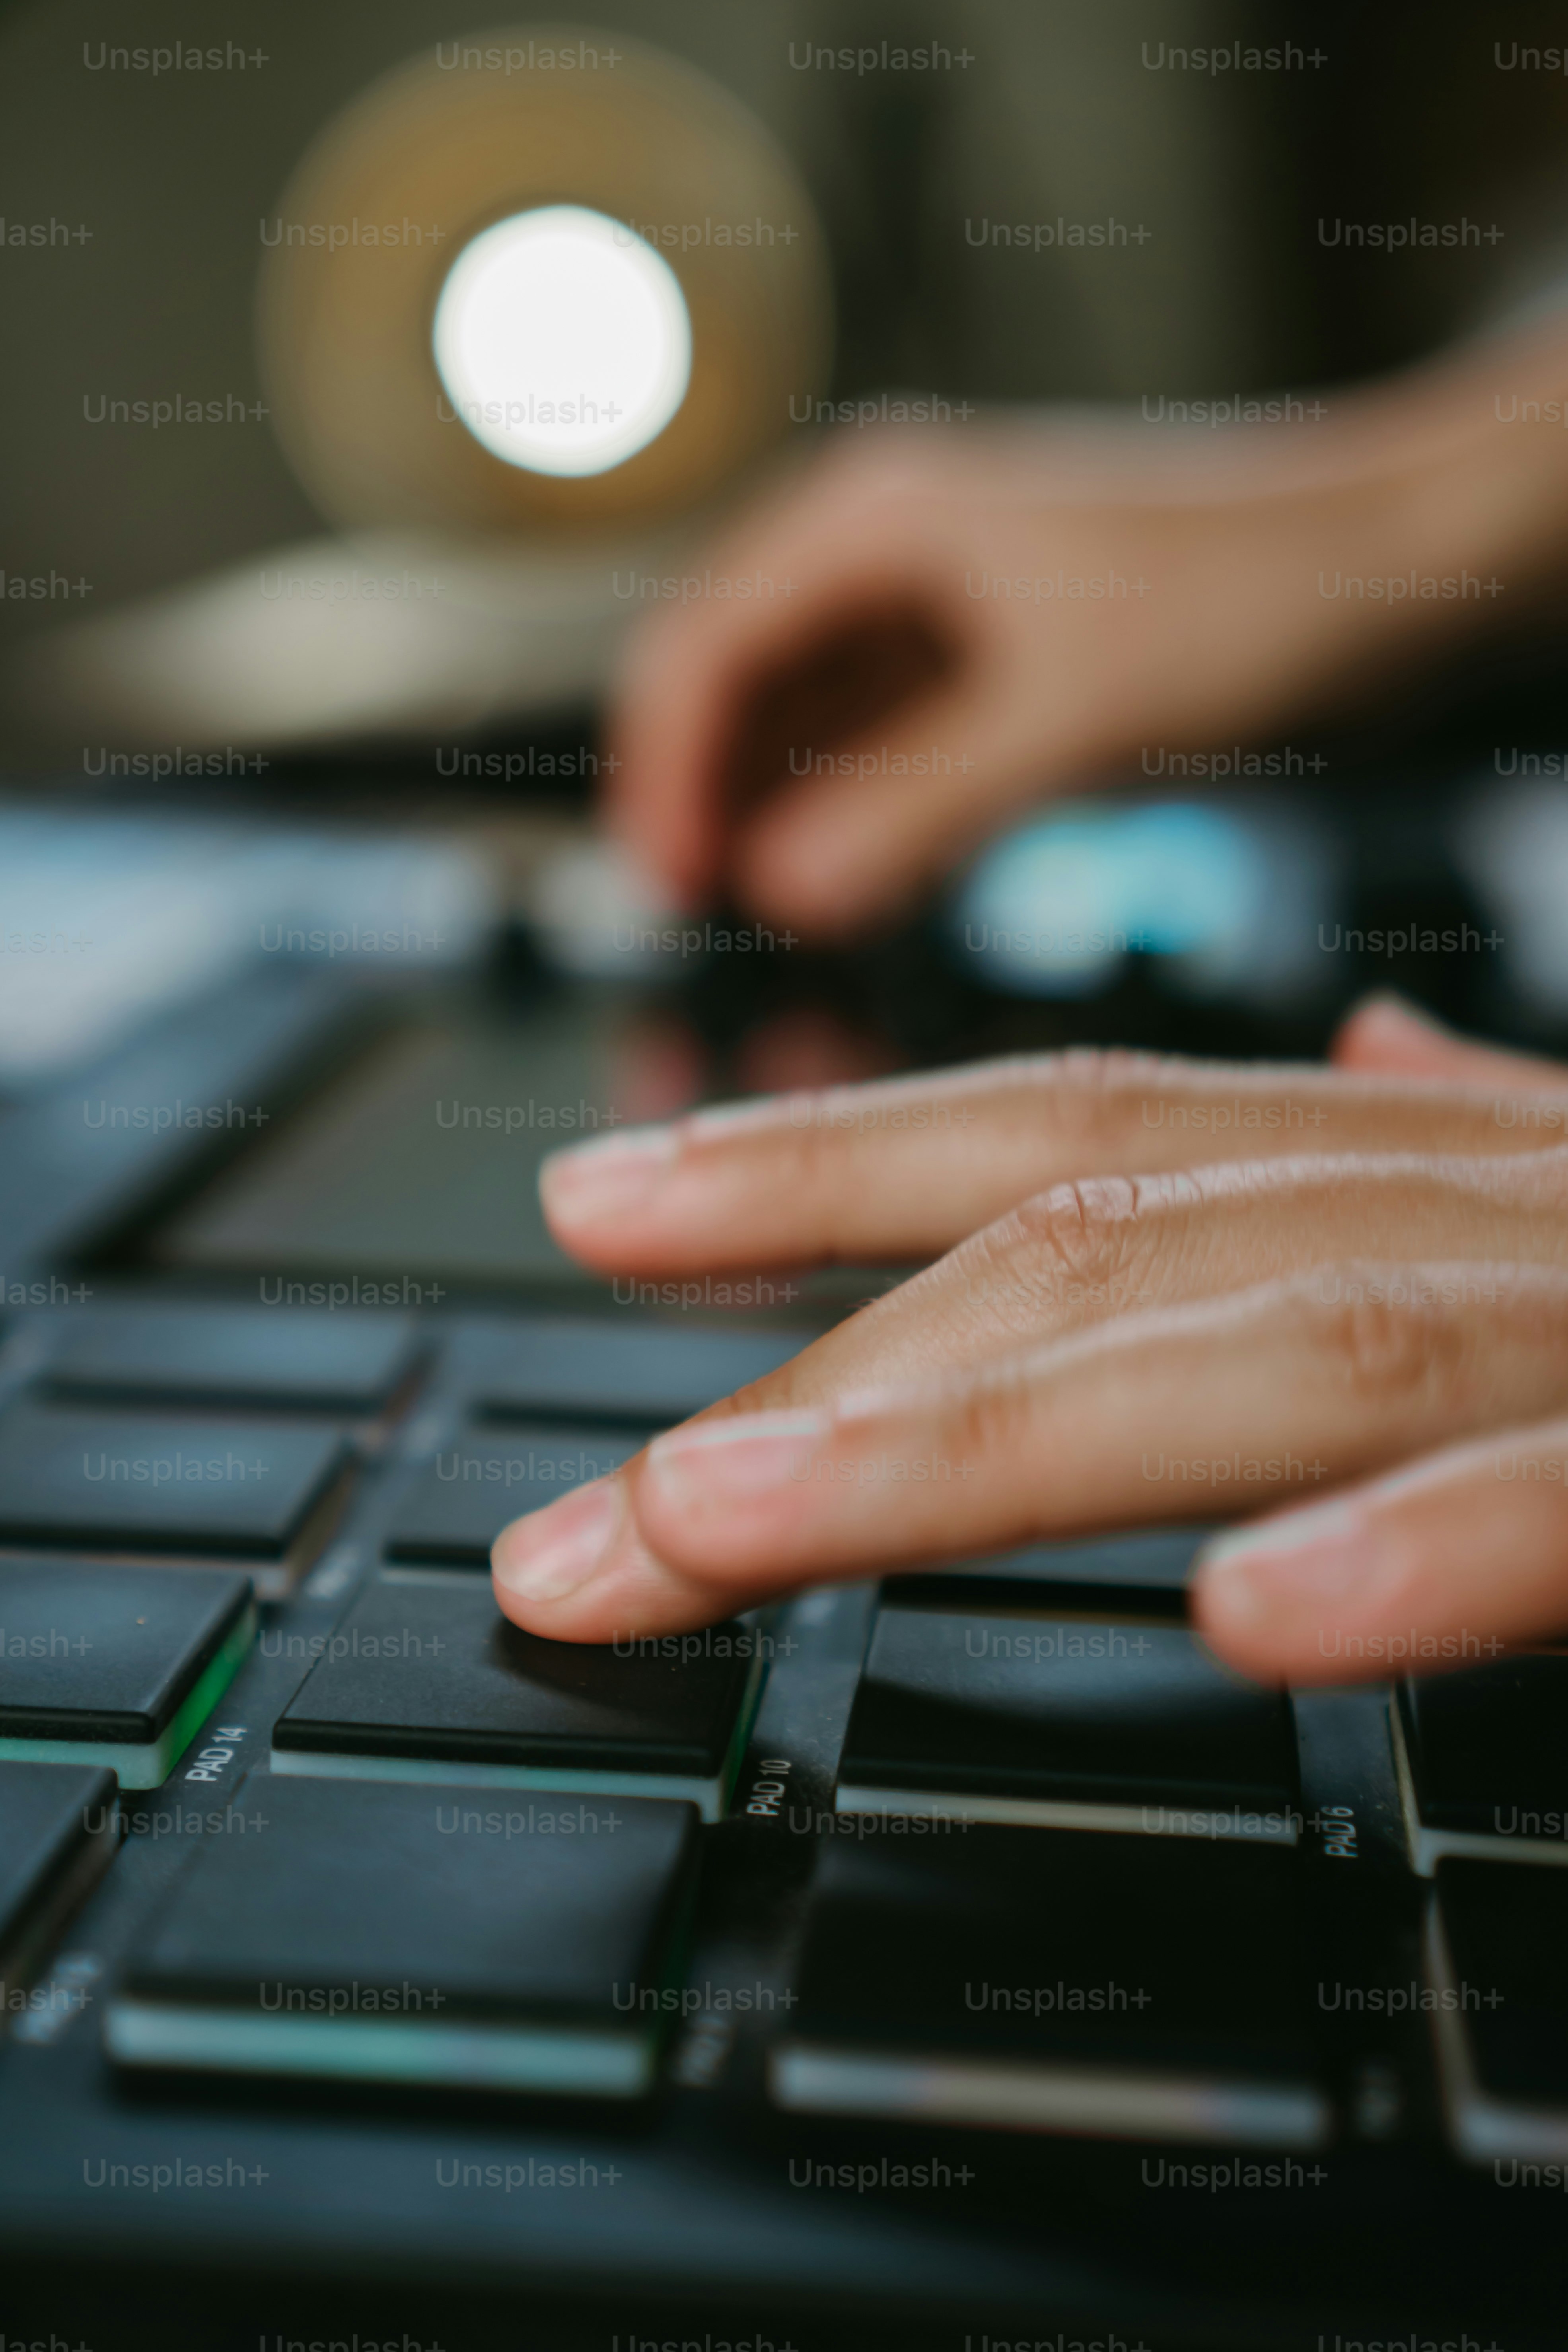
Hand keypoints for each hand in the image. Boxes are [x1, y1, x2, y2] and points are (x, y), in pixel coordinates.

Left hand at [491, 997, 1567, 1684]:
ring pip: (1283, 1345)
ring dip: (986, 1434)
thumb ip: (1471, 1146)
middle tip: (587, 1524)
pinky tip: (1254, 1611)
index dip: (827, 1159)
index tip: (603, 1208)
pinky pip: (1559, 1496)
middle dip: (823, 1375)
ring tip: (727, 1525)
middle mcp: (1500, 1215)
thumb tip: (1359, 1055)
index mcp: (1445, 1166)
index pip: (1090, 1130)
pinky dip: (1416, 1542)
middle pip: (1111, 1250)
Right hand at [606, 324, 1567, 938]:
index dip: (662, 772)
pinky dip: (852, 807)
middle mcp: (883, 543)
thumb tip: (786, 890)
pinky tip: (854, 874)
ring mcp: (929, 599)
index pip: (700, 645)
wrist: (1388, 555)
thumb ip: (919, 799)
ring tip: (777, 913)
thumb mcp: (1077, 708)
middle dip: (706, 797)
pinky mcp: (980, 654)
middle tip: (697, 919)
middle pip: (732, 680)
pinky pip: (876, 738)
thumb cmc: (1254, 588)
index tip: (665, 886)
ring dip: (776, 810)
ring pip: (801, 718)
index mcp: (875, 514)